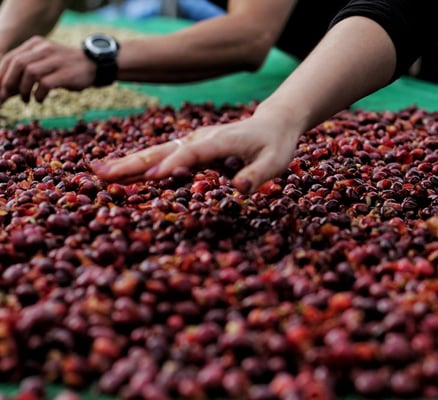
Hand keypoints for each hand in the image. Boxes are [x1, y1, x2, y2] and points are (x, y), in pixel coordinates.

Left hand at [0, 36, 95, 102]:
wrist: (94, 66)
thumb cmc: (66, 68)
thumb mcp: (45, 62)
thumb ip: (26, 71)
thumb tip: (5, 90)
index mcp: (36, 44)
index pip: (11, 57)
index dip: (1, 75)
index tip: (0, 90)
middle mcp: (44, 49)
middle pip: (17, 64)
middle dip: (9, 82)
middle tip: (7, 96)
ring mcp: (56, 60)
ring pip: (29, 72)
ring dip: (23, 89)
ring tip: (25, 99)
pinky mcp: (66, 73)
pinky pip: (45, 84)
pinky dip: (38, 94)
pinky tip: (40, 99)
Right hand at [92, 113, 300, 193]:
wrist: (272, 123)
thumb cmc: (275, 144)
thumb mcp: (275, 161)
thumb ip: (258, 174)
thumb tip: (239, 189)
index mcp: (221, 141)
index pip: (195, 154)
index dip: (175, 164)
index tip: (153, 176)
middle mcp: (201, 139)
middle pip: (164, 151)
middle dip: (135, 163)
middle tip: (104, 174)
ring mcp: (193, 142)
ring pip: (157, 152)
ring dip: (129, 163)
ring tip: (99, 173)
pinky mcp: (190, 148)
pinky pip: (162, 156)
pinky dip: (140, 164)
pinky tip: (121, 175)